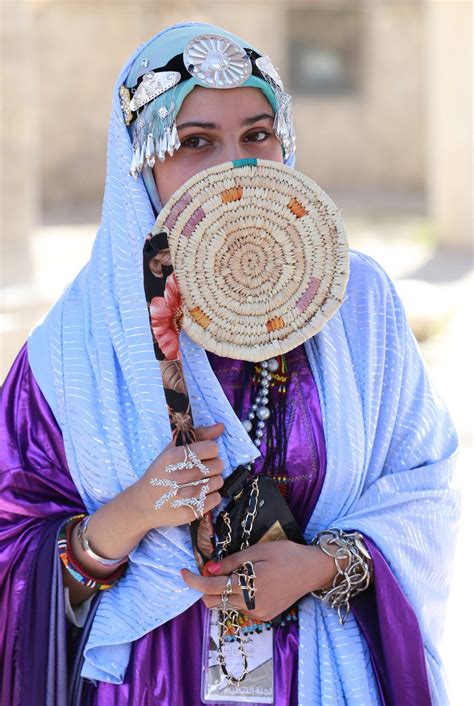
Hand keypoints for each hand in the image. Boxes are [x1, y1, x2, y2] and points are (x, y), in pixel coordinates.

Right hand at [133, 423, 224, 531]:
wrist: (143, 504)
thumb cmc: (160, 473)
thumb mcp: (172, 450)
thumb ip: (198, 435)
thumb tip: (221, 426)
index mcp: (175, 457)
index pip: (211, 448)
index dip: (210, 451)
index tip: (203, 456)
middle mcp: (179, 476)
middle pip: (218, 465)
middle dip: (212, 466)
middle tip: (202, 470)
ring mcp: (184, 496)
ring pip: (218, 482)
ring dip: (213, 482)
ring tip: (200, 482)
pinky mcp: (189, 512)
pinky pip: (216, 499)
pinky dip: (211, 497)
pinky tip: (200, 495)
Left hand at [181, 540, 337, 621]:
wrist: (312, 570)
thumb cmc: (286, 554)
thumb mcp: (258, 550)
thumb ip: (231, 562)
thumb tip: (208, 569)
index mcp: (250, 584)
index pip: (212, 587)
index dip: (194, 581)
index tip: (183, 572)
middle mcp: (252, 604)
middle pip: (215, 601)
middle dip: (205, 588)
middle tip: (209, 571)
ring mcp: (258, 613)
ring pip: (227, 605)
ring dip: (222, 592)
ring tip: (233, 574)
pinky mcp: (264, 616)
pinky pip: (240, 608)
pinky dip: (236, 596)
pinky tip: (248, 583)